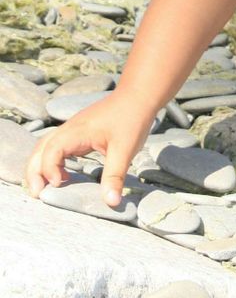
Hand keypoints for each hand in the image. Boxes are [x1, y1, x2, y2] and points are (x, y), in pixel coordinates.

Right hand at [24, 91, 153, 207]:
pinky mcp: (79, 132)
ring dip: (41, 166)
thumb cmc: (131, 118)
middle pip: (41, 148)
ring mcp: (73, 129)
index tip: (58, 184)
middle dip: (35, 171)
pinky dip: (53, 162)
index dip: (49, 168)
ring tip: (44, 189)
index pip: (52, 149)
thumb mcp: (125, 149)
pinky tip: (63, 177)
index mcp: (78, 131)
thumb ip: (115, 176)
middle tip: (37, 194)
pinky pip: (57, 147)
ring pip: (46, 146)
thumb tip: (111, 202)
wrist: (138, 95)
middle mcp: (70, 129)